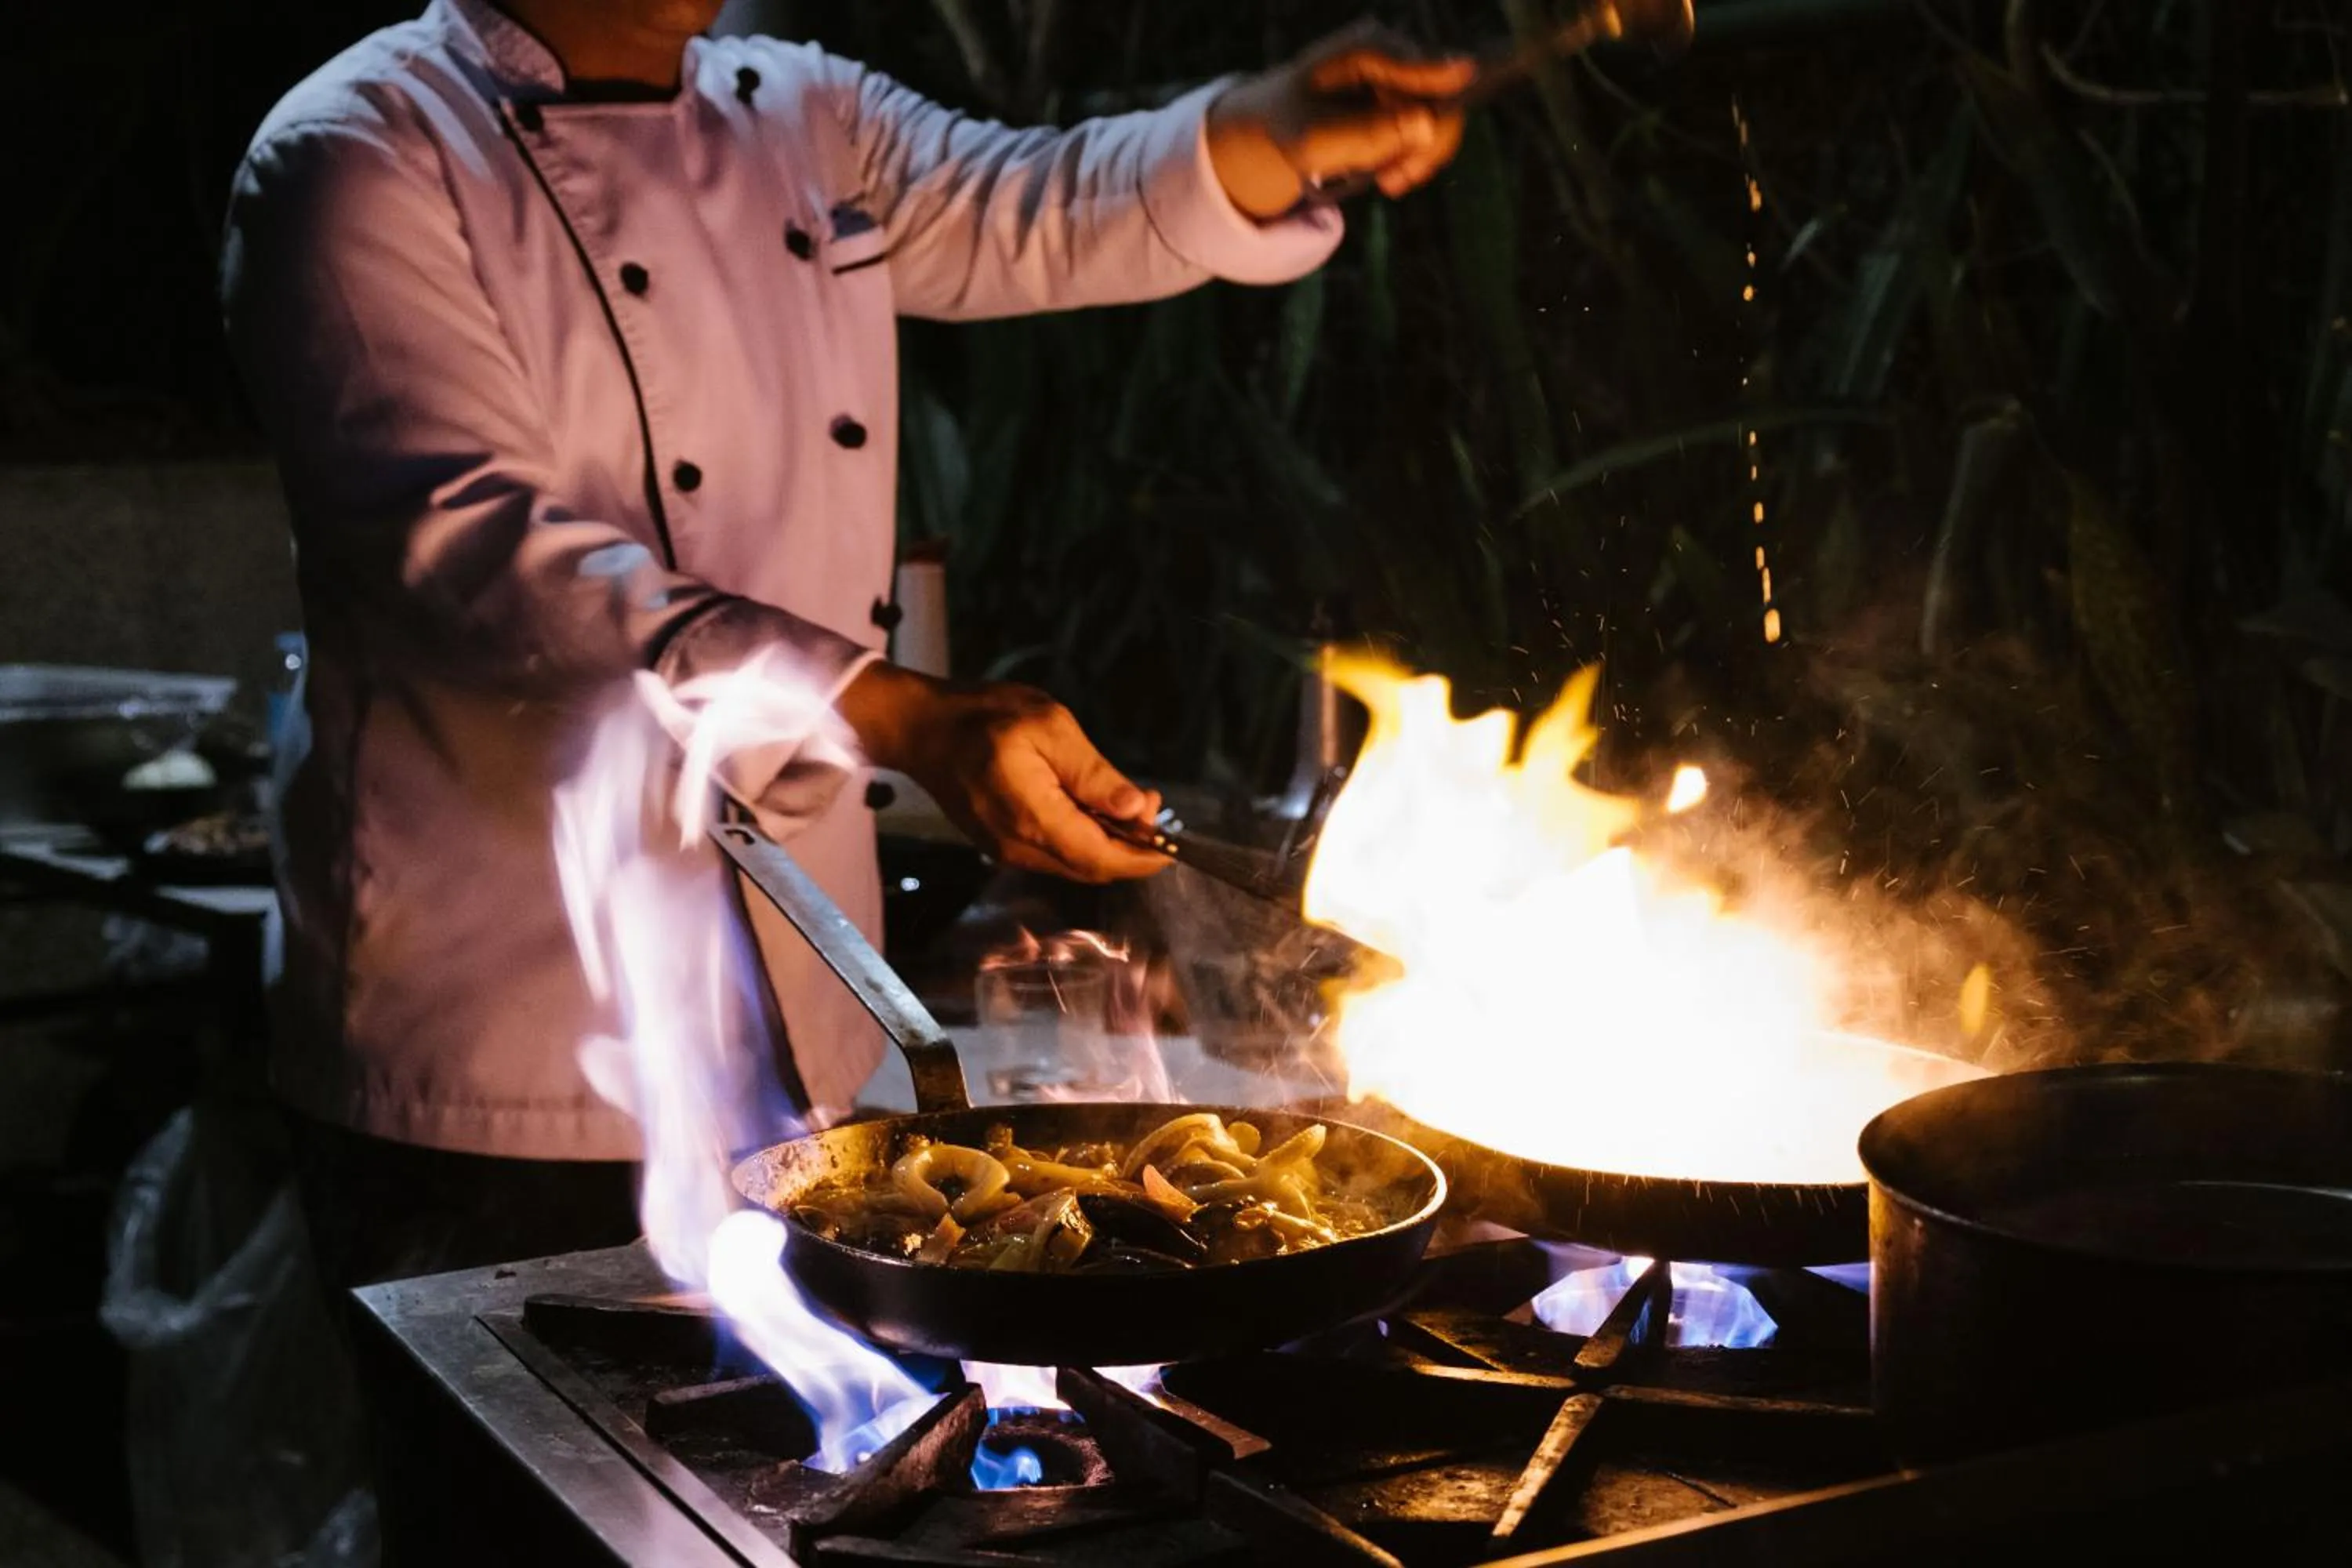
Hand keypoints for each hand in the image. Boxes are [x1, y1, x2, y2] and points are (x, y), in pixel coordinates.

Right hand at [836, 662, 1166, 882]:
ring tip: (1127, 802)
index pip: (1101, 859)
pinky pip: (1055, 854)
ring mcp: (1008, 851)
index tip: (1172, 842)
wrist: (923, 728)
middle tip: (1151, 804)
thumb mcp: (1050, 728)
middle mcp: (1020, 848)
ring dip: (1108, 842)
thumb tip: (1137, 810)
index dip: (1143, 858)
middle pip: (1092, 868)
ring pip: (1075, 864)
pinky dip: (1083, 838)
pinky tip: (1091, 806)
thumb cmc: (985, 717)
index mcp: (1034, 819)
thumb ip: (1094, 774)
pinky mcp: (1003, 845)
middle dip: (1130, 847)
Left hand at [1206, 22, 1475, 218]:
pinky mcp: (1413, 100)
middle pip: (1441, 94)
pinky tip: (1390, 174)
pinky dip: (1416, 160)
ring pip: (1444, 120)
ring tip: (1386, 181)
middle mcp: (1394, 55)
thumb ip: (1367, 134)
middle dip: (1425, 143)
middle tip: (1392, 181)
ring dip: (1419, 158)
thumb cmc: (1294, 127)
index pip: (1412, 60)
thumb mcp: (1317, 141)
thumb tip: (1426, 123)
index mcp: (1363, 48)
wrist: (1287, 125)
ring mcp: (1407, 77)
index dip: (1440, 69)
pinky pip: (1435, 134)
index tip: (1465, 74)